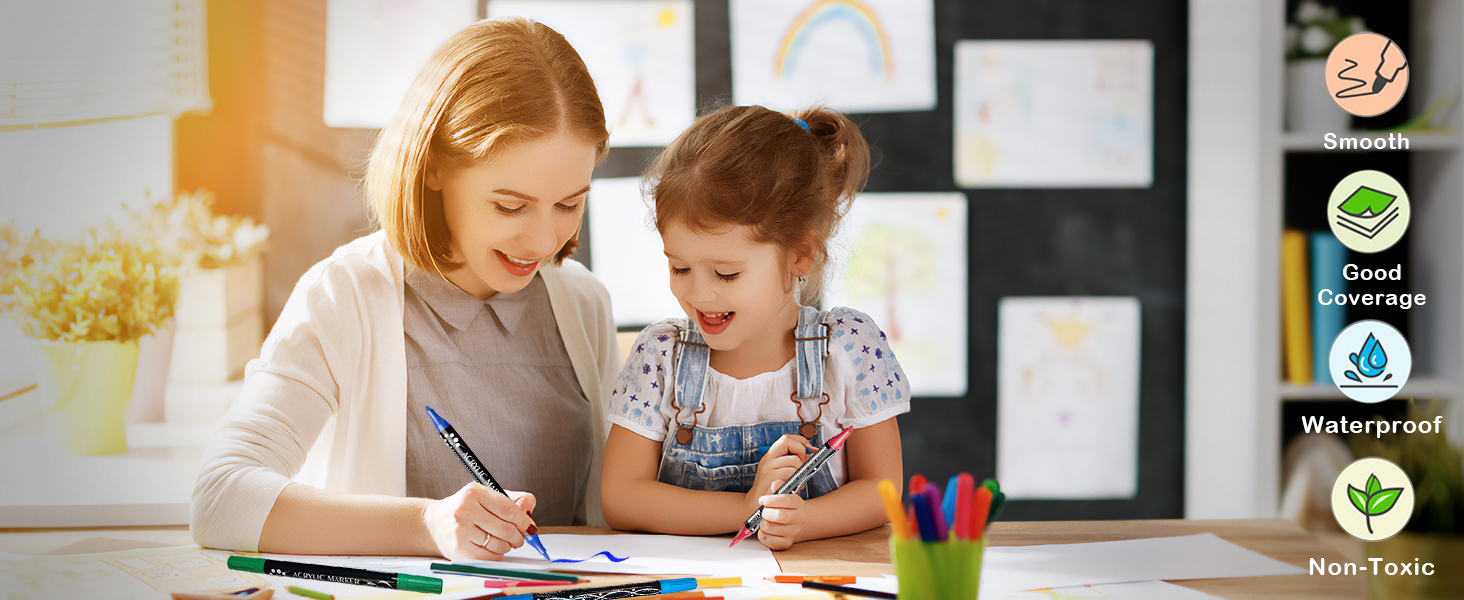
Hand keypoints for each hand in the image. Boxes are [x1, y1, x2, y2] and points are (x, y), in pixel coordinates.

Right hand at [422, 482, 536, 560]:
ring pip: (498, 544)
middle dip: (518, 536)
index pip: (508, 509)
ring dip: (507, 546)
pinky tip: (494, 549)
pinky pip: (488, 557)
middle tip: (519, 537)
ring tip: (504, 542)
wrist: (435, 522)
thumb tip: (528, 508)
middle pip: (505, 529)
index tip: (528, 526)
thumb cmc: (465, 508)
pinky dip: (496, 555)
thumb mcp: (486, 496)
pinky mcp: (459, 549)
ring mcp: (460, 530)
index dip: (523, 520)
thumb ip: (512, 499)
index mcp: (474, 493)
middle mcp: (465, 510)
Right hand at [746, 434, 813, 512]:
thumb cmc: (773, 488)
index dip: (800, 440)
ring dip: (800, 471)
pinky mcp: (770, 477)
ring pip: (793, 460)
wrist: (757, 504)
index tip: (809, 448)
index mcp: (771, 455)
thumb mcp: (781, 472)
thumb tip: (810, 452)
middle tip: (803, 464)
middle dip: (801, 451)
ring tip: (799, 482)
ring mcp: (768, 466)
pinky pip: (791, 473)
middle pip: (787, 441)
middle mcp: (768, 458)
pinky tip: (795, 488)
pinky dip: (797, 480)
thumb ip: (794, 462)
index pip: (786, 438)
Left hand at [755, 479, 804, 549]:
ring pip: (770, 528)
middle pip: (779, 515)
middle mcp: (798, 519)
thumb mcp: (783, 494)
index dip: (772, 499)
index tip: (762, 500)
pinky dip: (762, 534)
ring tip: (765, 520)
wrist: (795, 522)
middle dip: (766, 512)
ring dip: (763, 523)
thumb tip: (775, 484)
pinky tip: (766, 530)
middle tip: (763, 511)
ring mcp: (793, 532)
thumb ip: (778, 487)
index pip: (787, 500)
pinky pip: (768, 540)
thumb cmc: (784, 506)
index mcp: (798, 504)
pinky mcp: (786, 543)